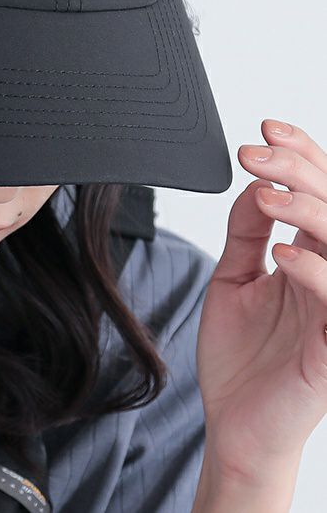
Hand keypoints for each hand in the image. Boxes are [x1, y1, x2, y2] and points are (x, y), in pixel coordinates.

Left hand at [195, 118, 326, 483]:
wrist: (234, 424)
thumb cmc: (241, 357)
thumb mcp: (233, 279)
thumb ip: (244, 234)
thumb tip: (253, 184)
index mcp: (309, 260)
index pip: (319, 195)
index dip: (300, 155)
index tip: (264, 127)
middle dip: (300, 170)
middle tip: (255, 152)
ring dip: (308, 211)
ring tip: (265, 195)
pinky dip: (315, 273)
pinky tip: (283, 255)